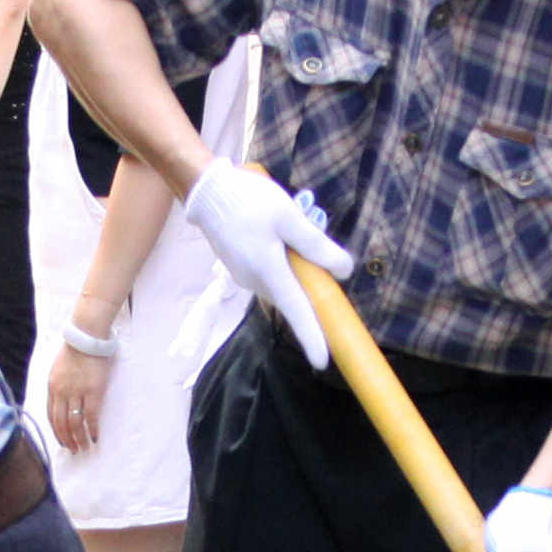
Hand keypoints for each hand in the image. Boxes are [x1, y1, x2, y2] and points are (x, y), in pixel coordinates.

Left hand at [43, 343, 109, 451]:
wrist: (86, 337)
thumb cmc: (76, 350)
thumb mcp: (58, 369)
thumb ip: (59, 385)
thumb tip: (63, 401)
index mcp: (52, 387)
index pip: (50, 415)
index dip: (56, 431)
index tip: (62, 441)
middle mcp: (61, 392)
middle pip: (60, 422)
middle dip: (66, 439)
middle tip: (73, 450)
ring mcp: (76, 392)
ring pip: (74, 422)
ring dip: (78, 438)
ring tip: (84, 447)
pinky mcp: (93, 391)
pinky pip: (90, 415)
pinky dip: (92, 429)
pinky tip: (95, 437)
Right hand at [181, 164, 346, 370]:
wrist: (207, 190)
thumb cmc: (249, 200)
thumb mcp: (288, 216)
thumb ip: (316, 245)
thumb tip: (344, 270)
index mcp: (268, 270)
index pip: (296, 310)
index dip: (311, 336)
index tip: (321, 361)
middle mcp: (254, 281)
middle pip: (292, 295)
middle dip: (310, 288)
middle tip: (325, 261)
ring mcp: (244, 276)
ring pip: (281, 283)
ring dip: (295, 272)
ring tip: (294, 235)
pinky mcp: (238, 267)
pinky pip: (269, 274)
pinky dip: (281, 266)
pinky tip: (278, 239)